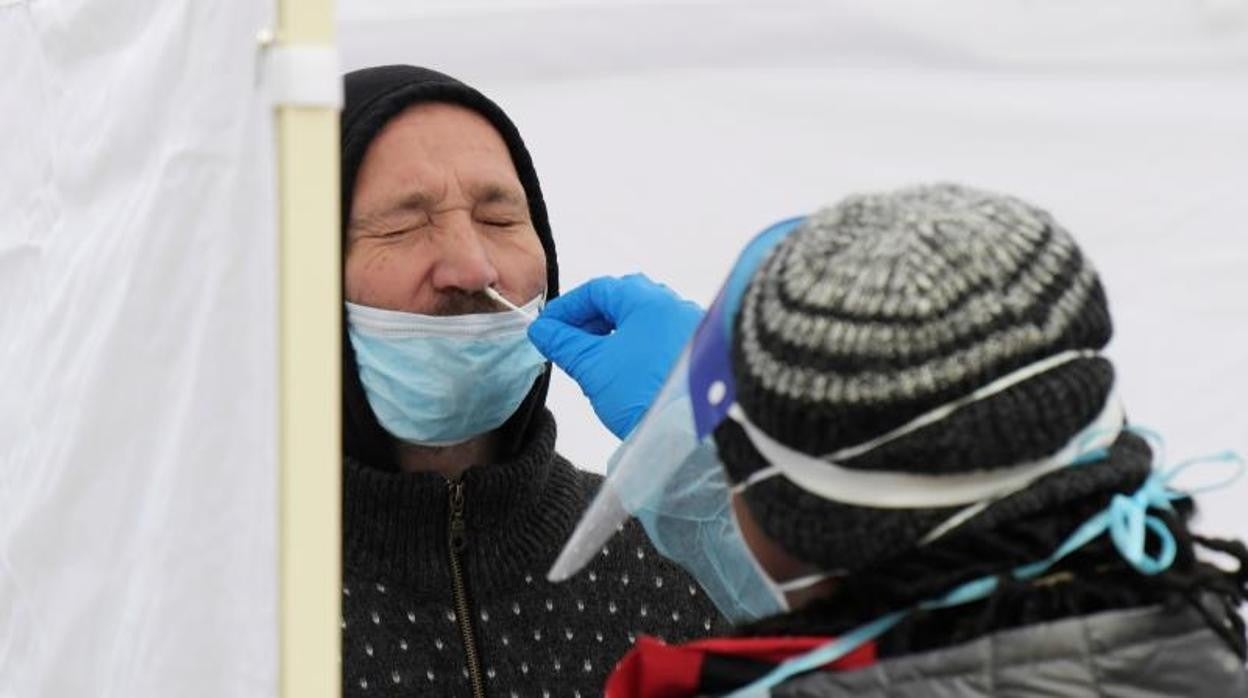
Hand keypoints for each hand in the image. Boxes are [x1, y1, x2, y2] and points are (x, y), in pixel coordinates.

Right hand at [528, 274, 703, 438]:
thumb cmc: (642, 394)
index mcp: (648, 300)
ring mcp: (690, 327)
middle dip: (590, 319)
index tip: (548, 327)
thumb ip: (563, 344)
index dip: (567, 307)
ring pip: (643, 319)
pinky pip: (660, 337)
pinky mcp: (698, 351)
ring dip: (613, 332)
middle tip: (568, 341)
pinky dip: (636, 345)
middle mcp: (674, 306)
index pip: (598, 290)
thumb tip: (543, 330)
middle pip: (622, 300)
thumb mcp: (592, 367)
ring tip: (593, 358)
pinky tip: (622, 368)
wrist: (688, 431)